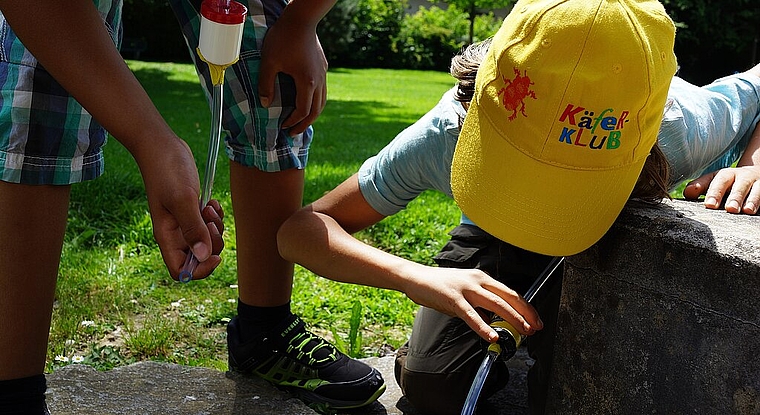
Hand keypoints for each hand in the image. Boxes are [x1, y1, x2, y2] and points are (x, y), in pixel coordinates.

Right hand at [138, 138, 224, 278]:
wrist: (163, 146)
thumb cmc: (168, 171)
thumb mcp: (183, 199)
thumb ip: (193, 228)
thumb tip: (204, 257)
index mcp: (167, 236)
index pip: (180, 271)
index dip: (199, 270)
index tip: (213, 255)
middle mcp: (175, 232)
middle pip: (200, 256)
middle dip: (212, 242)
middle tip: (210, 221)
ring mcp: (184, 221)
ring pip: (208, 239)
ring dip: (216, 226)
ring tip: (210, 207)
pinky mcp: (193, 209)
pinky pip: (210, 223)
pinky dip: (215, 215)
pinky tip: (212, 201)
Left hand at [258, 16, 327, 134]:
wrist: (301, 19)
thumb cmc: (283, 39)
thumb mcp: (269, 62)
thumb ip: (266, 84)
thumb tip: (265, 104)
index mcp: (307, 82)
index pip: (303, 110)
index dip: (293, 121)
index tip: (283, 126)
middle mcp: (319, 81)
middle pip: (316, 110)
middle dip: (305, 124)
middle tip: (294, 132)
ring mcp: (323, 73)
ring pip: (323, 101)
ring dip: (313, 113)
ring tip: (302, 120)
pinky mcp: (323, 66)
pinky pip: (323, 90)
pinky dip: (316, 100)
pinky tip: (306, 99)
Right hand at [403, 265, 543, 342]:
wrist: (416, 278)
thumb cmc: (440, 285)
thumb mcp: (466, 290)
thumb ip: (481, 302)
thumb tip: (495, 319)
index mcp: (482, 278)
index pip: (510, 293)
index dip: (526, 307)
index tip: (535, 320)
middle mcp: (478, 280)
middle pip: (508, 297)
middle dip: (525, 314)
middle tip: (535, 328)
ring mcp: (466, 288)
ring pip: (496, 304)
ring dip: (512, 319)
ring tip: (522, 331)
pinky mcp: (453, 298)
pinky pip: (472, 315)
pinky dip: (483, 326)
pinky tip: (492, 336)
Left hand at [683, 165, 759, 213]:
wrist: (755, 174)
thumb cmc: (728, 182)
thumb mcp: (713, 181)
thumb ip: (700, 187)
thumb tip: (688, 193)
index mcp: (727, 175)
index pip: (719, 182)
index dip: (714, 193)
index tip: (709, 204)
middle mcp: (743, 178)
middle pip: (739, 186)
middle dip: (735, 197)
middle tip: (730, 209)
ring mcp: (758, 184)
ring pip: (757, 190)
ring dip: (753, 200)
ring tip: (747, 210)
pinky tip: (759, 211)